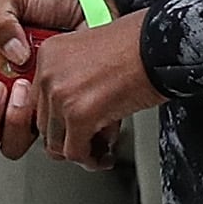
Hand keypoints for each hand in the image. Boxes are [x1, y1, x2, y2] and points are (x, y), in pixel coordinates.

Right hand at [0, 0, 79, 152]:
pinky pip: (49, 136)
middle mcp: (3, 99)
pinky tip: (50, 95)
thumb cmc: (55, 6)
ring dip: (11, 120)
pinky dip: (48, 121)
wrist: (98, 9)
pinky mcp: (59, 116)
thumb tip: (11, 54)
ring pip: (10, 142)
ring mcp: (30, 110)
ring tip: (22, 85)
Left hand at [18, 14, 155, 168]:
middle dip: (69, 138)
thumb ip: (77, 82)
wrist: (162, 43)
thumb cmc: (140, 46)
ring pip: (56, 142)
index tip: (74, 127)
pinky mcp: (79, 114)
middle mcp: (48, 74)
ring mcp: (60, 95)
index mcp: (50, 55)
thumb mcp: (95, 57)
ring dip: (80, 151)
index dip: (59, 119)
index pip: (40, 101)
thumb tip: (76, 120)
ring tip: (100, 150)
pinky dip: (91, 159)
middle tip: (91, 142)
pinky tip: (105, 156)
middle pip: (45, 123)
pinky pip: (76, 151)